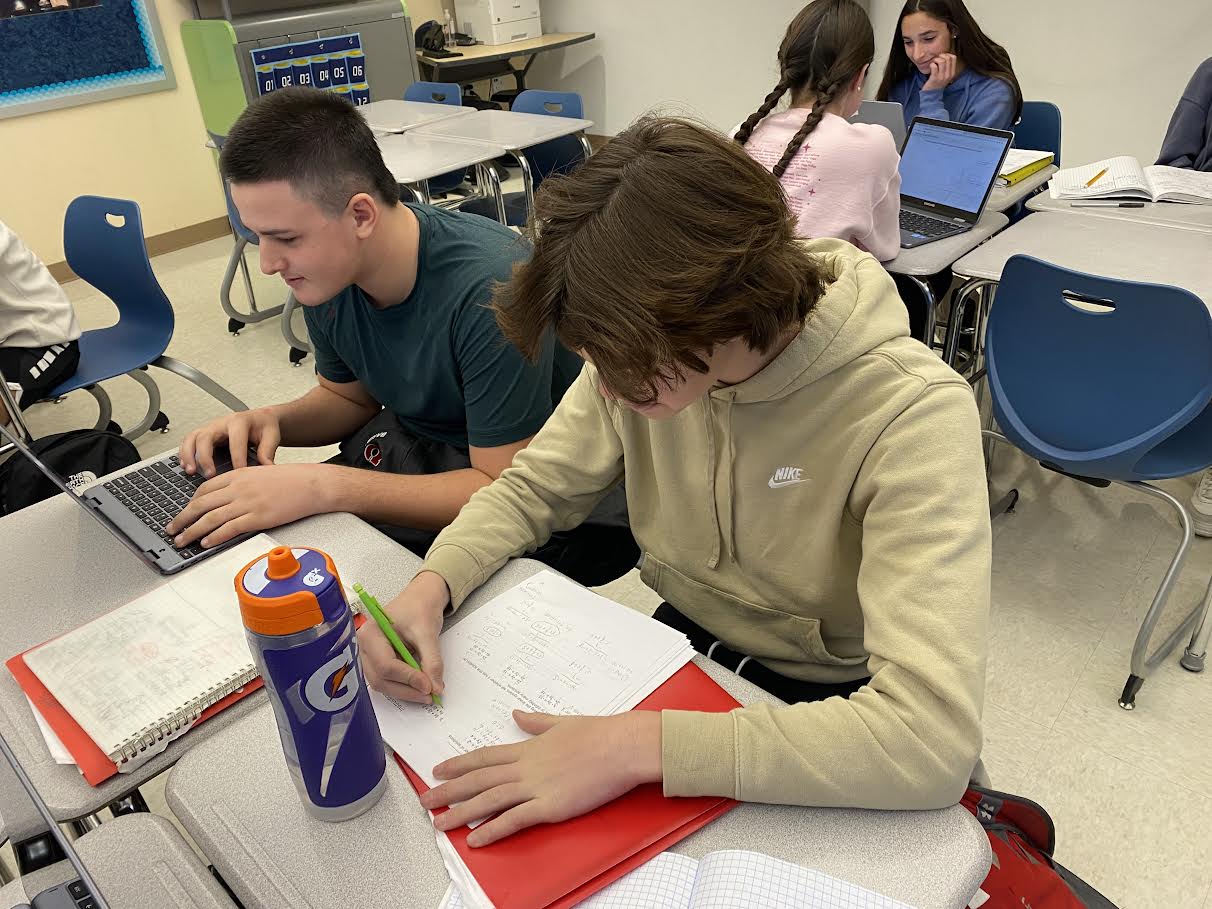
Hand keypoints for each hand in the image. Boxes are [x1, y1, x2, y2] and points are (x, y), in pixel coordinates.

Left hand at [165, 463, 332, 547]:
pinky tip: (206, 542)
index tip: (185, 512)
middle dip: (182, 518)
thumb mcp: (262, 474)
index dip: (190, 503)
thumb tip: (232, 499)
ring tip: (182, 541)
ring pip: (209, 518)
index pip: (205, 489)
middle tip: (172, 529)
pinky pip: (228, 528)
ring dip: (191, 531)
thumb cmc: (294, 480)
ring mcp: (247, 503)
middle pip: (200, 504)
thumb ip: (244, 484)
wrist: (313, 484)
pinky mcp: (258, 517)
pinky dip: (214, 537)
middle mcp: (238, 488)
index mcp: (238, 475)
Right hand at [180, 409, 281, 477]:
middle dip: (206, 457)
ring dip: (189, 455)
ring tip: (191, 471)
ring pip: (192, 438)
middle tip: (210, 475)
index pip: (235, 441)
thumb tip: (266, 469)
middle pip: (206, 437)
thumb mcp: (271, 436)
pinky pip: (189, 441)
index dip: (237, 458)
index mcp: (240, 421)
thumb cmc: (264, 427)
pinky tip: (185, 466)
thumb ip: (268, 451)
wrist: (260, 419)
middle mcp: (222, 423)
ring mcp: (211, 427)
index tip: (238, 474)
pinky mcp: (205, 433)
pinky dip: (185, 453)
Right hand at [360, 571, 449, 703]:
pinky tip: (419, 687)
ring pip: (382, 683)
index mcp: (371, 634)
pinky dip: (403, 686)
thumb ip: (432, 661)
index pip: (386, 665)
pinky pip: (387, 680)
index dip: (408, 678)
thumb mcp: (428, 633)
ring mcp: (369, 656)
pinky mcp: (377, 662)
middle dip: (406, 690)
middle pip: (380, 679)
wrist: (420, 598)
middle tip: (430, 695)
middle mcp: (364, 647)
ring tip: (427, 693)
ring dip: (405, 691)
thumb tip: (435, 687)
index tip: (429, 686)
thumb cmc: (419, 608)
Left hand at [421, 710, 662, 846]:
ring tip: (439, 823)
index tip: (438, 769)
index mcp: (528, 747)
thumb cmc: (599, 734)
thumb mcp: (562, 722)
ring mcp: (536, 787)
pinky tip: (475, 840)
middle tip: (425, 800)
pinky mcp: (550, 806)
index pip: (484, 757)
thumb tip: (517, 713)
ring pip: (488, 800)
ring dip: (461, 813)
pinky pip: (514, 820)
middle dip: (448, 791)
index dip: (459, 764)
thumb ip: (536, 722)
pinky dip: (492, 830)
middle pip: (478, 780)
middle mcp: (526, 767)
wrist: (621, 746)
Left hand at [923, 53, 956, 91]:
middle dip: (941, 56)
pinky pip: (934, 67)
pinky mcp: (934, 78)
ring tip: (933, 62)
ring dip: (936, 59)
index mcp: (952, 73)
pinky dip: (931, 64)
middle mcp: (948, 74)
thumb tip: (945, 56)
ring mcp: (941, 77)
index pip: (954, 58)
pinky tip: (930, 67)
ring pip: (942, 61)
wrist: (932, 95)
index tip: (942, 57)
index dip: (947, 54)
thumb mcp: (946, 76)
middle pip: (948, 58)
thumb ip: (947, 67)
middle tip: (936, 59)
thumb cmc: (937, 83)